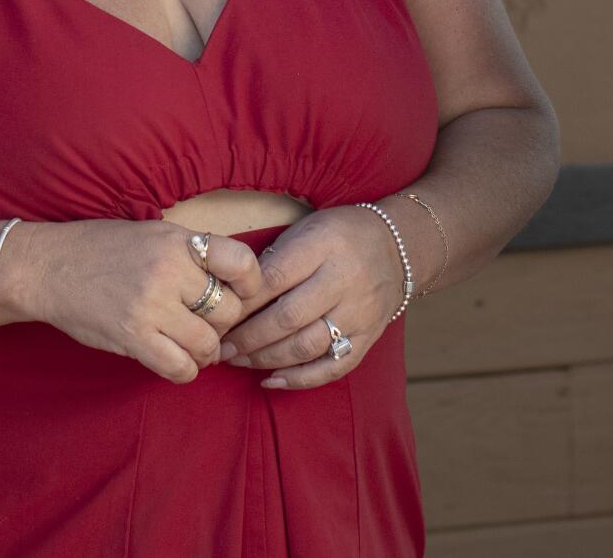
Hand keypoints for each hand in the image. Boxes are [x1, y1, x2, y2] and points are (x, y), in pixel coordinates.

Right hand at [16, 219, 266, 382]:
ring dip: (203, 352)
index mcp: (175, 241)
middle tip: (201, 325)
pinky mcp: (133, 336)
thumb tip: (232, 289)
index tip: (239, 295)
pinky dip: (184, 370)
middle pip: (228, 312)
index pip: (242, 263)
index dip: (251, 286)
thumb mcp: (148, 235)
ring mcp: (150, 304)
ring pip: (208, 344)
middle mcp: (168, 269)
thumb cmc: (96, 250)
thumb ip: (187, 254)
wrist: (44, 267)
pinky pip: (181, 368)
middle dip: (220, 325)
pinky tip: (172, 360)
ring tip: (186, 346)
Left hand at [219, 204, 404, 389]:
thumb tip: (229, 293)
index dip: (240, 302)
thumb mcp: (304, 230)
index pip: (273, 279)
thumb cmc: (337, 235)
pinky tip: (271, 381)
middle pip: (288, 318)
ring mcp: (359, 313)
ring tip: (237, 360)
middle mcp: (344, 282)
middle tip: (219, 346)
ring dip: (266, 359)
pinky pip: (334, 367)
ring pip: (307, 346)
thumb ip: (273, 258)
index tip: (213, 315)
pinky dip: (301, 379)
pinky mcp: (369, 337)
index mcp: (322, 247)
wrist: (399, 246)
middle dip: (248, 337)